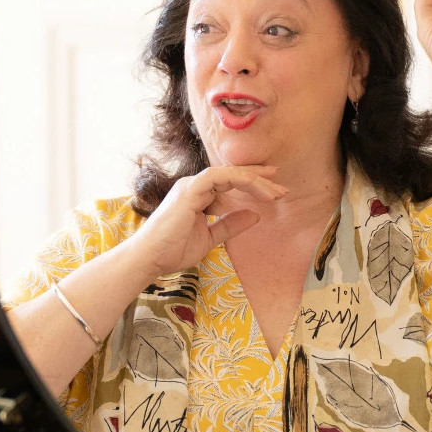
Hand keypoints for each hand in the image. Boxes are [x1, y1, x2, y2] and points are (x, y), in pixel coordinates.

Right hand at [128, 165, 285, 277]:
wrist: (150, 258)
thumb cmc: (172, 250)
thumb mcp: (209, 238)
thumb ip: (230, 225)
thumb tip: (255, 216)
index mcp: (197, 196)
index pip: (229, 183)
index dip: (252, 184)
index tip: (274, 190)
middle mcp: (194, 186)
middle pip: (232, 174)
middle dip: (259, 178)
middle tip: (282, 185)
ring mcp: (191, 186)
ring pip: (229, 173)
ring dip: (255, 180)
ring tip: (275, 192)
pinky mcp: (190, 190)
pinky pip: (220, 177)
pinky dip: (241, 180)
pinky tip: (258, 188)